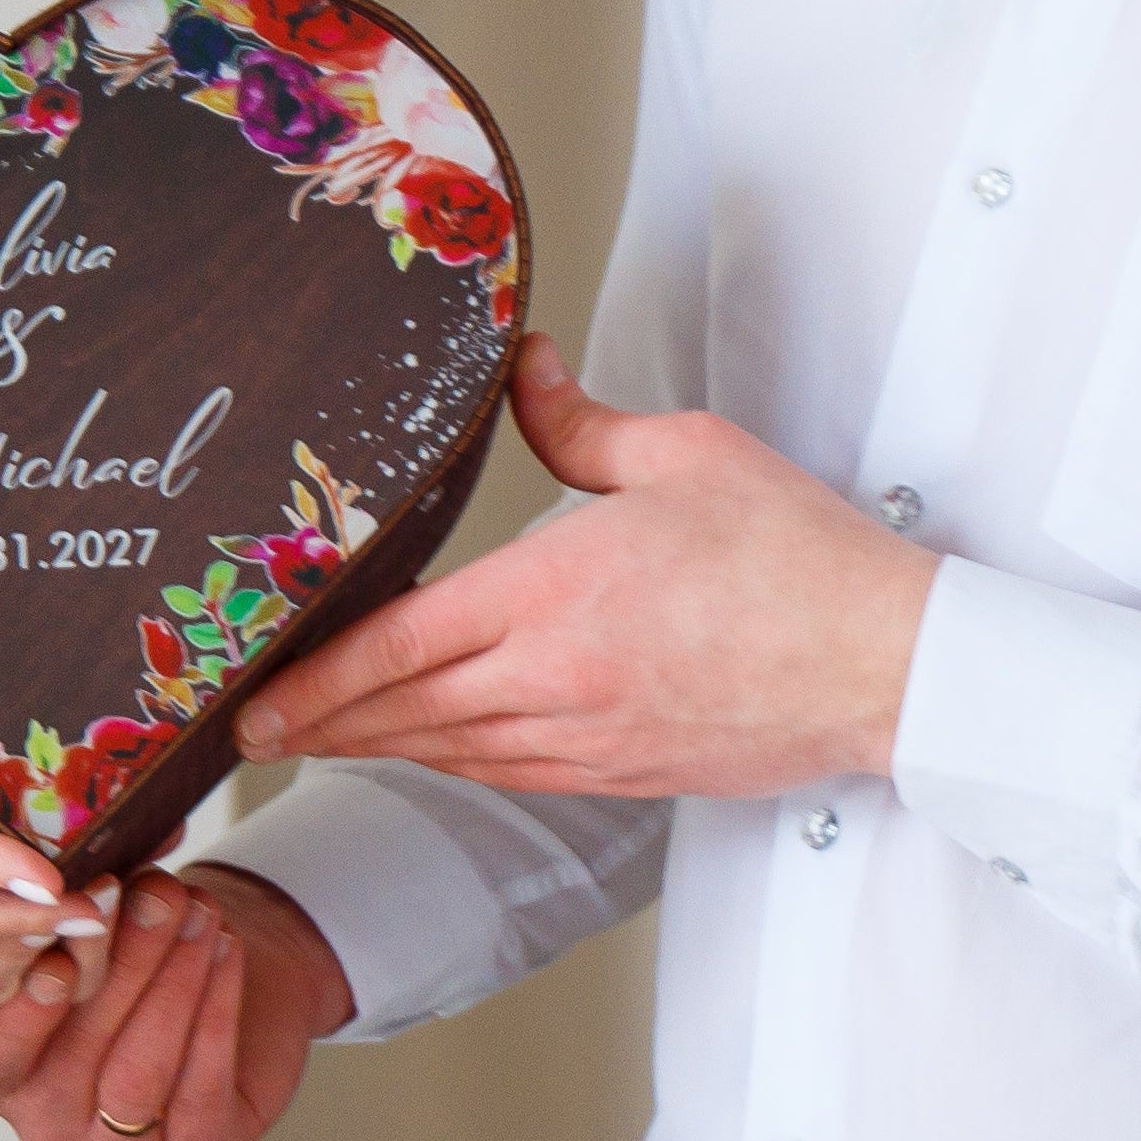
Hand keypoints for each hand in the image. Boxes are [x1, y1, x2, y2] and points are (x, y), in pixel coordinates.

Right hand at [0, 859, 351, 1140]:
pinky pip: (201, 1089)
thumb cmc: (134, 940)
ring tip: (195, 913)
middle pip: (71, 1052)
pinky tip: (225, 949)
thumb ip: (74, 908)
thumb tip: (85, 870)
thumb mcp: (91, 916)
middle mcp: (40, 1117)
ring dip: (171, 983)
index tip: (59, 920)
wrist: (225, 968)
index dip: (24, 986)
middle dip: (118, 966)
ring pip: (137, 1073)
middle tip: (149, 896)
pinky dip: (216, 1011)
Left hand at [235, 332, 934, 796]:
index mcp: (558, 593)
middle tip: (252, 728)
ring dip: (375, 747)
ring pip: (451, 751)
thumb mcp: (684, 453)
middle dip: (320, 722)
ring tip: (316, 738)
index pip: (402, 643)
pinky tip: (425, 750)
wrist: (888, 665)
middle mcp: (557, 678)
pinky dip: (450, 764)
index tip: (256, 694)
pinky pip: (509, 775)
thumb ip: (579, 419)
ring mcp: (588, 737)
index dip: (317, 676)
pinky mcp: (622, 772)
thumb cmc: (798, 557)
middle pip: (406, 711)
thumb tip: (523, 366)